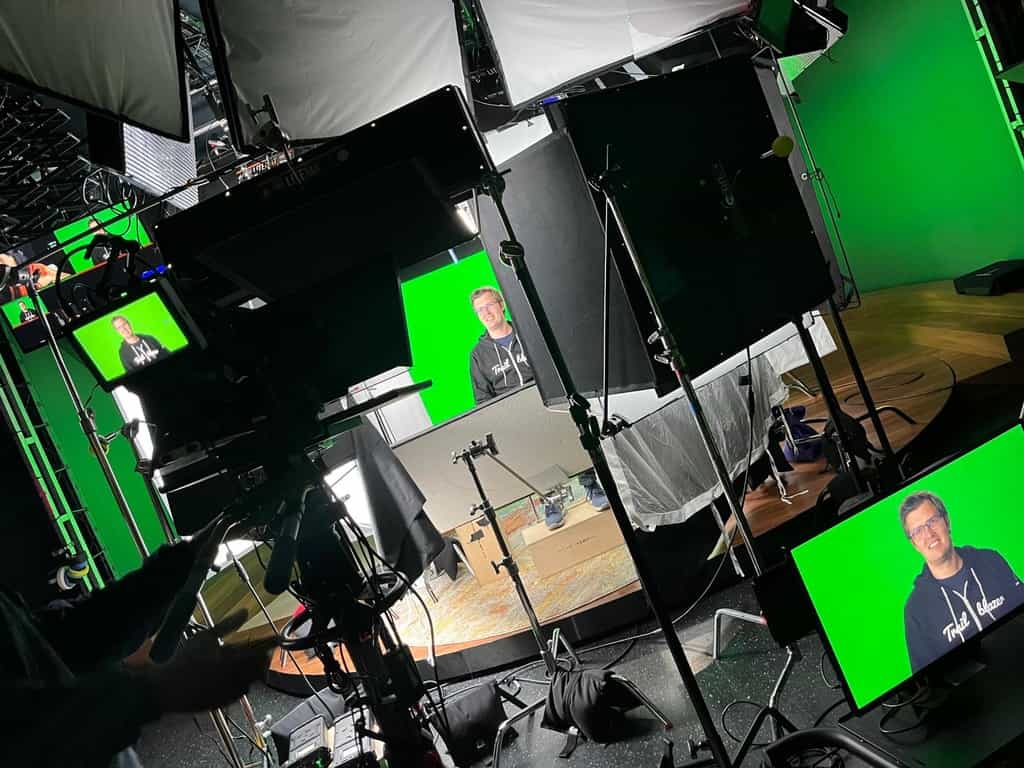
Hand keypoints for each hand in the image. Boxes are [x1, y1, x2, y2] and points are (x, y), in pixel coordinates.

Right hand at [142, 611, 275, 713]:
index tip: (277, 638)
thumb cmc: (184, 660)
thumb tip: (245, 611)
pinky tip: (232, 677)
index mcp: (232, 660)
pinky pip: (241, 693)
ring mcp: (230, 693)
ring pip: (253, 681)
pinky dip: (242, 683)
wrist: (165, 689)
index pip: (261, 650)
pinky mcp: (224, 703)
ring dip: (253, 671)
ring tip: (245, 663)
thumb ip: (228, 624)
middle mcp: (235, 678)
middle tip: (261, 650)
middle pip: (261, 667)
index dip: (271, 643)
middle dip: (263, 657)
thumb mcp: (206, 637)